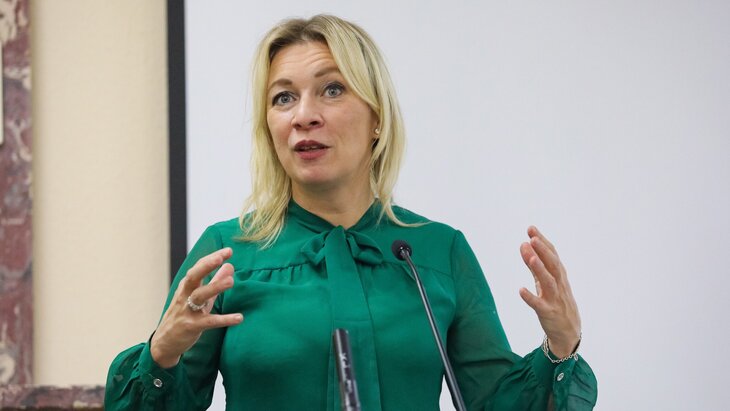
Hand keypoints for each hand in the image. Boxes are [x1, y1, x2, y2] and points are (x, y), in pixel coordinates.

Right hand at [150, 248, 243, 367]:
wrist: (165, 342)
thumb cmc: (184, 315)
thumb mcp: (200, 298)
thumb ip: (215, 282)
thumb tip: (229, 265)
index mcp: (187, 286)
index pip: (198, 267)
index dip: (212, 258)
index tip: (228, 251)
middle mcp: (185, 295)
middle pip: (193, 276)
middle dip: (206, 266)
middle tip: (221, 258)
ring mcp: (187, 310)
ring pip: (199, 296)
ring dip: (215, 287)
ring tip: (231, 281)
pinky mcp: (191, 326)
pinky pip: (209, 322)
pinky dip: (224, 319)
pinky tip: (239, 318)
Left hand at [519, 226, 580, 357]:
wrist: (569, 332)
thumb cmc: (557, 303)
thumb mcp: (546, 282)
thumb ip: (534, 265)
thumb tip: (524, 245)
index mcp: (559, 276)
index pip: (552, 255)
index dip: (543, 242)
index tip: (531, 229)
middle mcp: (559, 285)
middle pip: (553, 265)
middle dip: (543, 251)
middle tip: (532, 238)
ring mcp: (555, 299)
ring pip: (549, 282)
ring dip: (539, 269)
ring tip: (530, 257)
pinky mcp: (548, 313)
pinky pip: (539, 305)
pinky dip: (530, 297)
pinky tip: (520, 290)